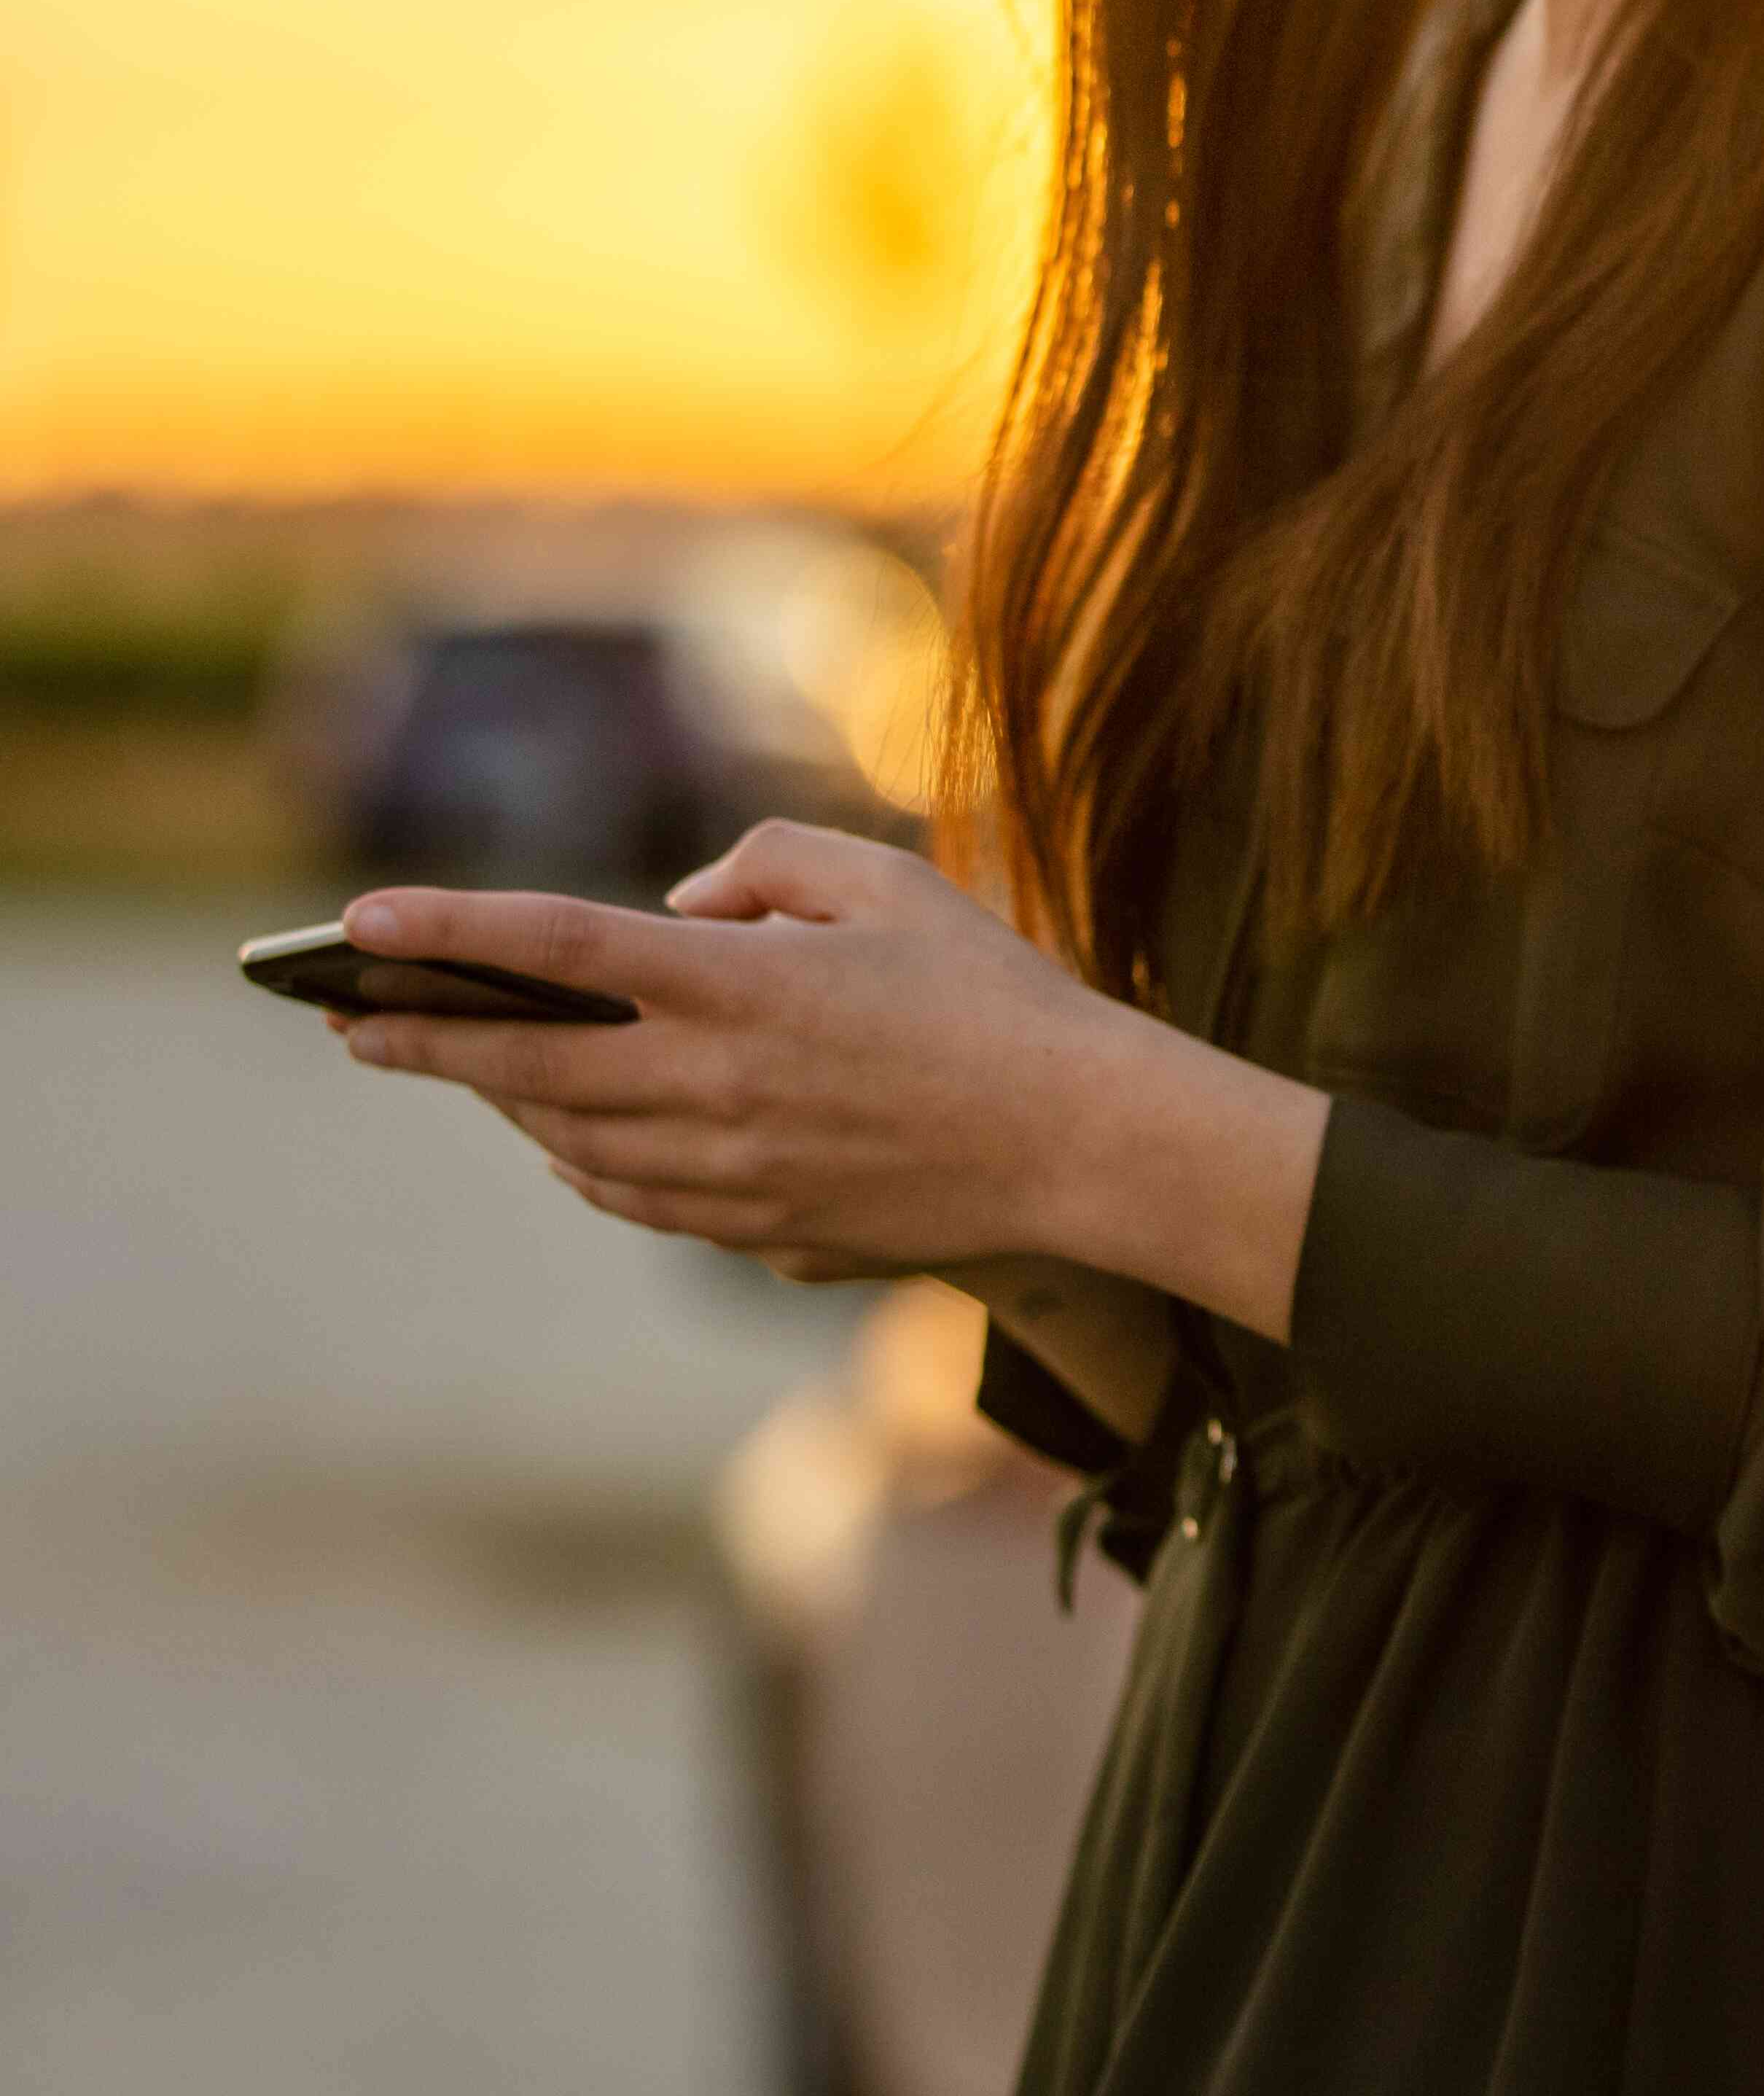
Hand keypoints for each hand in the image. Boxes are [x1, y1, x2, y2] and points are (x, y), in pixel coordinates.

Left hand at [330, 823, 1327, 1331]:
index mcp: (744, 986)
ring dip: (501, 1103)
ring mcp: (734, 1170)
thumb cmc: (996, 997)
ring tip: (459, 1069)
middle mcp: (717, 1085)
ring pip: (570, 1141)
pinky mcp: (763, 1231)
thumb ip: (769, 865)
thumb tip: (682, 906)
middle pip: (527, 1066)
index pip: (558, 949)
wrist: (1081, 1142)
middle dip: (422, 1041)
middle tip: (350, 1023)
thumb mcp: (892, 883)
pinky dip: (581, 1162)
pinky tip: (568, 1140)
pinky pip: (634, 1198)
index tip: (357, 922)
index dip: (447, 931)